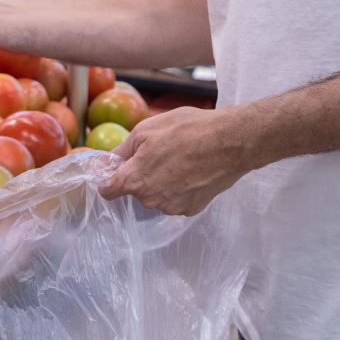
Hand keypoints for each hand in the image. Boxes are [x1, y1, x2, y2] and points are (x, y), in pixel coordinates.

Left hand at [99, 107, 248, 215]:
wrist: (231, 142)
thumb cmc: (187, 131)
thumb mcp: (146, 130)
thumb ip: (123, 150)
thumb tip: (109, 161)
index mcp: (134, 181)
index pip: (107, 190)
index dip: (109, 179)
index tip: (116, 170)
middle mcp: (150, 200)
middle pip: (135, 191)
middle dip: (141, 174)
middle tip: (158, 153)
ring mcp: (172, 207)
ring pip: (157, 195)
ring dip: (161, 182)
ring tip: (179, 160)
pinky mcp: (192, 209)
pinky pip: (176, 199)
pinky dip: (180, 189)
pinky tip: (192, 171)